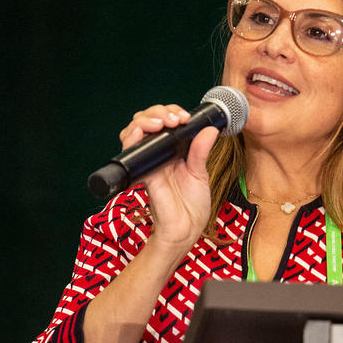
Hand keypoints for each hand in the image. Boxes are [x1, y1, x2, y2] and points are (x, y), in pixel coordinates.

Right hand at [119, 103, 217, 250]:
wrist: (186, 230)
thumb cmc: (192, 205)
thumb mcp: (200, 173)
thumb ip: (201, 151)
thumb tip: (210, 129)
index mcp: (174, 151)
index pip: (165, 121)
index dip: (171, 112)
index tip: (185, 117)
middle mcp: (159, 154)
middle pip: (147, 121)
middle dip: (158, 112)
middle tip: (175, 119)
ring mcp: (149, 163)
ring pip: (135, 131)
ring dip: (145, 120)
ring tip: (162, 123)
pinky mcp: (143, 173)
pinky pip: (131, 153)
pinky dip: (132, 139)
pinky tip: (141, 133)